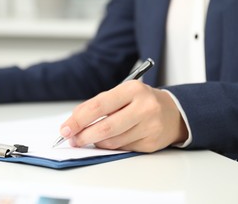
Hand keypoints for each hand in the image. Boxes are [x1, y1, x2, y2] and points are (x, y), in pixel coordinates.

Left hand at [59, 80, 187, 151]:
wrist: (173, 112)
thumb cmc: (139, 102)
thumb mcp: (120, 94)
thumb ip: (97, 105)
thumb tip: (73, 123)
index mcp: (132, 89)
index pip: (98, 106)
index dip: (78, 120)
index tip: (65, 129)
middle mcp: (144, 107)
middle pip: (105, 128)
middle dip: (83, 136)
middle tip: (72, 139)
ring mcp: (150, 126)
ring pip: (112, 141)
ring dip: (95, 142)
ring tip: (89, 138)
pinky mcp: (151, 143)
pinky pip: (122, 148)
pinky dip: (111, 146)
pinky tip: (110, 140)